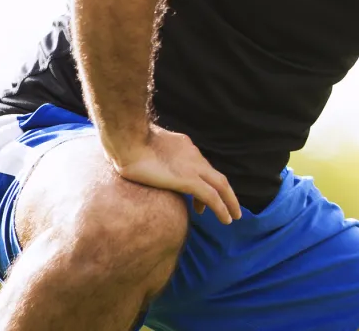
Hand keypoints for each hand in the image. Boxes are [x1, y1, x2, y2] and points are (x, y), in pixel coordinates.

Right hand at [105, 125, 241, 223]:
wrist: (127, 139)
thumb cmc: (126, 142)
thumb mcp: (144, 145)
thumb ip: (150, 153)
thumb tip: (141, 161)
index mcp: (184, 147)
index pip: (200, 167)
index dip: (204, 182)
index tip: (199, 198)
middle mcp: (193, 156)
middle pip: (216, 176)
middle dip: (225, 192)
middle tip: (231, 207)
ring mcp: (193, 167)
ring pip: (220, 186)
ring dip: (229, 202)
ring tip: (232, 217)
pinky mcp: (188, 180)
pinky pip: (212, 197)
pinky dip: (222, 208)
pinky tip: (226, 219)